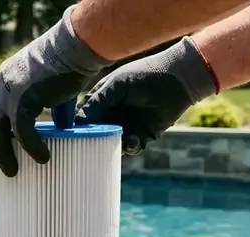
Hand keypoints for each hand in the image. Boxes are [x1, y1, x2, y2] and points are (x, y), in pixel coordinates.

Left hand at [0, 6, 110, 176]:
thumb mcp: (51, 85)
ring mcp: (8, 93)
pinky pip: (21, 133)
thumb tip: (64, 127)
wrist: (73, 47)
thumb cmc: (67, 62)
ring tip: (12, 172)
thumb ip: (53, 106)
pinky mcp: (22, 100)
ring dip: (1, 155)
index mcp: (1, 80)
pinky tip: (42, 158)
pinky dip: (31, 148)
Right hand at [77, 37, 217, 154]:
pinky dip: (130, 147)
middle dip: (94, 139)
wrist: (177, 80)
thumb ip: (97, 102)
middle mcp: (112, 115)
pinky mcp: (142, 136)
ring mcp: (126, 126)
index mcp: (102, 100)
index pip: (84, 117)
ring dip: (113, 145)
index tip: (73, 135)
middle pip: (96, 133)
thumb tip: (77, 121)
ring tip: (119, 139)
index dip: (78, 126)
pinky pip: (131, 148)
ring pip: (111, 143)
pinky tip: (133, 140)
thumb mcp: (116, 86)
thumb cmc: (144, 76)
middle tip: (92, 144)